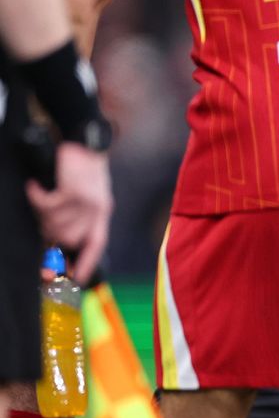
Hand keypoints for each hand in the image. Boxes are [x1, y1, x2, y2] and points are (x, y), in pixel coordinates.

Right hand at [27, 141, 112, 283]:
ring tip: (42, 195)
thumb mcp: (89, 191)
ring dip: (42, 213)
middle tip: (42, 216)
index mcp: (103, 211)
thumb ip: (80, 212)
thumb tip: (61, 236)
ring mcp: (86, 202)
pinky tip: (36, 185)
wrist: (83, 137)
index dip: (87, 264)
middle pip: (67, 239)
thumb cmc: (81, 164)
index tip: (78, 279)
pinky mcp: (72, 191)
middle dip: (50, 232)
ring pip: (54, 223)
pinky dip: (36, 196)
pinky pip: (46, 205)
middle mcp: (97, 210)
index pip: (97, 245)